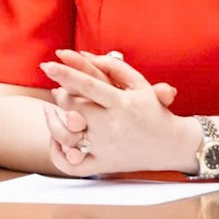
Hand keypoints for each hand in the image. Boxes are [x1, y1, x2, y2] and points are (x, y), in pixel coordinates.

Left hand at [38, 50, 194, 176]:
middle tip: (57, 89)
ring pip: (66, 136)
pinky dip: (58, 155)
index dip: (65, 74)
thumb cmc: (151, 110)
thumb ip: (111, 65)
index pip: (88, 86)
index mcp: (121, 104)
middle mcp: (112, 126)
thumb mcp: (139, 83)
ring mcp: (106, 148)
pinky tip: (55, 141)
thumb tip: (81, 53)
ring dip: (52, 122)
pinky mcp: (103, 165)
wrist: (172, 145)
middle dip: (60, 96)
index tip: (47, 65)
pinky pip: (72, 165)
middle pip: (73, 108)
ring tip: (49, 111)